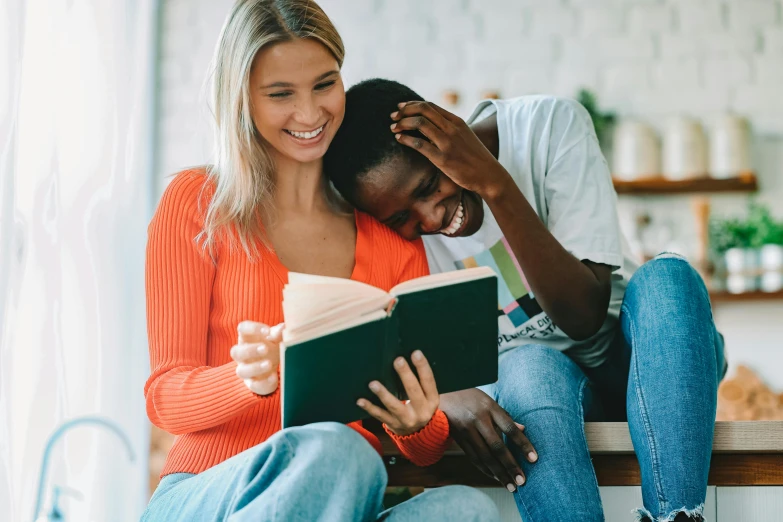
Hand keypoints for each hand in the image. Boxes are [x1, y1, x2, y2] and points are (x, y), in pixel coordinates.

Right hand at [231, 320, 282, 395]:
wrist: (272, 367)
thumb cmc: (270, 347)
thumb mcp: (275, 338)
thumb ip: (278, 333)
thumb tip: (283, 327)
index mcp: (246, 338)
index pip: (242, 329)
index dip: (252, 328)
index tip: (267, 331)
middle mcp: (241, 355)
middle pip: (236, 352)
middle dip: (250, 350)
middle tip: (265, 348)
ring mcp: (245, 370)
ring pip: (241, 371)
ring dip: (255, 367)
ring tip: (269, 364)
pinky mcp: (252, 383)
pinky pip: (253, 385)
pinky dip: (263, 382)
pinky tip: (273, 377)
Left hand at [356, 350, 438, 435]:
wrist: (419, 433)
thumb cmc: (421, 406)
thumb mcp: (428, 397)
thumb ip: (420, 382)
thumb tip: (405, 358)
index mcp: (432, 400)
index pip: (429, 381)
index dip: (423, 367)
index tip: (416, 353)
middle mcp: (421, 411)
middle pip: (413, 391)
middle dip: (405, 375)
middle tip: (398, 361)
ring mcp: (406, 419)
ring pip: (394, 405)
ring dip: (383, 394)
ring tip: (373, 383)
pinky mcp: (393, 424)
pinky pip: (380, 415)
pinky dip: (370, 408)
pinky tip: (360, 401)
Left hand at [390, 101, 511, 198]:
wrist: (489, 175)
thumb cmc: (474, 158)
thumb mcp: (464, 137)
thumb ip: (449, 129)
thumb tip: (429, 126)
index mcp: (456, 121)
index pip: (430, 106)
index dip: (412, 104)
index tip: (400, 108)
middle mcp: (452, 128)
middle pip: (423, 111)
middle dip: (404, 111)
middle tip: (392, 116)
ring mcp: (448, 143)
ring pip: (420, 124)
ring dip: (402, 123)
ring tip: (393, 128)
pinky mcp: (443, 158)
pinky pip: (420, 144)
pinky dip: (406, 139)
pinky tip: (399, 139)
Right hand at [440, 388, 537, 491]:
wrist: (443, 396)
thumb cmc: (471, 397)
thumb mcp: (488, 401)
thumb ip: (505, 416)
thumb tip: (523, 429)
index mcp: (490, 407)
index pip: (510, 428)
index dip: (523, 444)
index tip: (534, 459)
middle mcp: (478, 419)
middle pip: (497, 447)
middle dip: (510, 466)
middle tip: (522, 481)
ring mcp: (467, 430)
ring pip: (484, 456)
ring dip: (498, 473)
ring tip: (510, 485)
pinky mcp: (459, 438)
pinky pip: (473, 457)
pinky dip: (485, 469)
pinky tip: (495, 477)